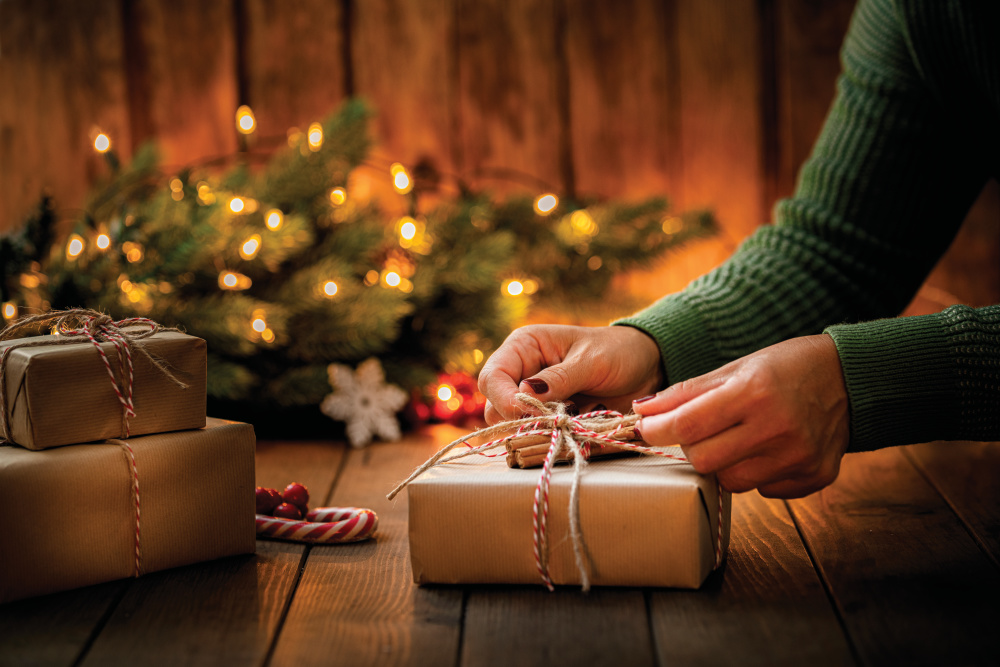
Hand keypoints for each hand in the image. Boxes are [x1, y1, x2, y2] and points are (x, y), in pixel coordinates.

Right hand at [478, 324, 664, 423]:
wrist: (647, 366)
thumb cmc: (619, 352)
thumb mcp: (591, 361)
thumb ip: (558, 378)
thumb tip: (524, 394)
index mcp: (524, 347)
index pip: (493, 377)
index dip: (504, 399)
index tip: (529, 414)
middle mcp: (522, 372)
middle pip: (495, 406)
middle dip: (519, 419)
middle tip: (555, 421)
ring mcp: (535, 398)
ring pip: (512, 425)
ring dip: (536, 431)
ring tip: (569, 423)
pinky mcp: (550, 418)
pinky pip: (536, 435)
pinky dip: (551, 439)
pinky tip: (574, 431)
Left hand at [632, 334, 849, 497]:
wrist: (850, 378)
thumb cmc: (785, 368)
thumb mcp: (736, 368)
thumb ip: (688, 392)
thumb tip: (643, 411)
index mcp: (754, 392)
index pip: (688, 424)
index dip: (658, 430)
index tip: (646, 428)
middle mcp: (777, 427)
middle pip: (704, 461)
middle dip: (692, 448)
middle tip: (699, 432)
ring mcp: (798, 457)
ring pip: (731, 482)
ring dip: (724, 463)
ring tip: (739, 438)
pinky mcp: (814, 476)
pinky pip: (764, 490)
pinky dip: (757, 473)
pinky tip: (769, 449)